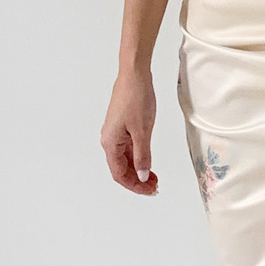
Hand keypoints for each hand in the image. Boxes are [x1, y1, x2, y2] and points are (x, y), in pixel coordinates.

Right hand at [101, 69, 158, 195]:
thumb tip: (142, 175)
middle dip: (137, 180)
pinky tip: (148, 161)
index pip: (119, 174)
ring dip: (138, 169)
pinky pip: (128, 148)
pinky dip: (138, 157)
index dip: (134, 185)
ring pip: (125, 159)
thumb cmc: (135, 98)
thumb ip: (142, 156)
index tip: (150, 190)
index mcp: (110, 142)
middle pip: (121, 169)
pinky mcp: (122, 126)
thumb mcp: (143, 131)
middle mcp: (109, 139)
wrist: (134, 75)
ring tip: (154, 176)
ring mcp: (115, 133)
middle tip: (155, 186)